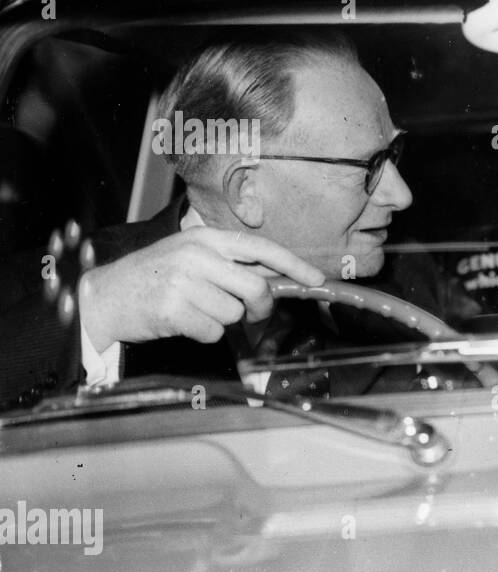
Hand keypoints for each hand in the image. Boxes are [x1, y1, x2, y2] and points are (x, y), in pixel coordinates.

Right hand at [78, 227, 325, 350]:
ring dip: (222, 320)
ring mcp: (183, 282)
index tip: (317, 279)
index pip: (261, 247)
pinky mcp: (173, 310)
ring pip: (235, 314)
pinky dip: (203, 333)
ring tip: (195, 309)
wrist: (106, 295)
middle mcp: (197, 256)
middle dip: (259, 308)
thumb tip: (277, 280)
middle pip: (256, 289)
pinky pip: (213, 332)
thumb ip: (231, 264)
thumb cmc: (155, 277)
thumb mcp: (191, 256)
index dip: (294, 264)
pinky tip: (183, 322)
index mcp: (205, 238)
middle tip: (249, 313)